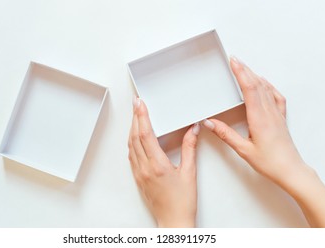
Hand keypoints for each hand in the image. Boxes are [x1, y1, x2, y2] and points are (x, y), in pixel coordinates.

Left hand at [128, 97, 200, 226]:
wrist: (173, 221)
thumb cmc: (182, 202)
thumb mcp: (189, 173)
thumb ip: (189, 148)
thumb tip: (193, 130)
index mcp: (157, 165)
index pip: (146, 134)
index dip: (142, 116)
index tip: (140, 104)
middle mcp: (145, 168)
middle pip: (135, 136)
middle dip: (135, 117)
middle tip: (136, 103)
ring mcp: (139, 173)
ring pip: (131, 145)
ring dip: (132, 128)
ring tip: (135, 115)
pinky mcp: (138, 177)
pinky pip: (131, 155)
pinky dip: (132, 141)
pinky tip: (135, 136)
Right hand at [203, 56, 324, 226]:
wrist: (290, 170)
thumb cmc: (270, 162)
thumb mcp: (243, 150)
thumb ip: (225, 134)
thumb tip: (210, 123)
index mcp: (259, 118)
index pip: (249, 88)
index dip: (241, 73)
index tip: (234, 62)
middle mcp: (269, 113)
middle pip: (257, 84)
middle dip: (245, 69)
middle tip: (235, 59)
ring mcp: (276, 114)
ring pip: (266, 88)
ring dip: (254, 75)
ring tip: (245, 67)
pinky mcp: (280, 118)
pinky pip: (276, 97)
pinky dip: (268, 86)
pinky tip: (264, 84)